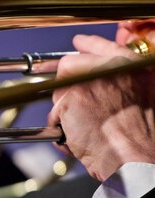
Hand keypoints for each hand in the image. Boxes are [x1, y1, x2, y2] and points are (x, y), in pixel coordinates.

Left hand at [49, 34, 154, 180]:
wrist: (132, 155)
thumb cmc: (138, 135)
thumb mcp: (144, 95)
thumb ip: (123, 79)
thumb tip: (99, 71)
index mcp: (131, 66)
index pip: (103, 45)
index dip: (88, 45)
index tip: (79, 42)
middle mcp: (110, 68)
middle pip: (71, 66)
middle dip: (68, 89)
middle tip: (81, 110)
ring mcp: (88, 81)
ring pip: (59, 91)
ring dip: (64, 111)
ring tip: (83, 126)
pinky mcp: (70, 100)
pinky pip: (54, 114)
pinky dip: (59, 128)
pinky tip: (75, 136)